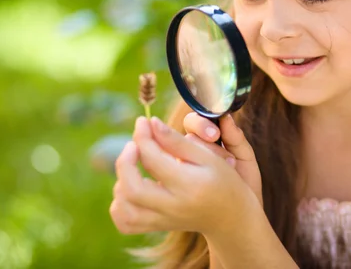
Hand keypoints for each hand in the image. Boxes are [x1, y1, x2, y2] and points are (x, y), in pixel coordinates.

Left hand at [110, 116, 257, 237]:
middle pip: (132, 188)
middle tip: (133, 145)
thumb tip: (151, 123)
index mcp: (189, 185)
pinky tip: (129, 188)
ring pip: (123, 208)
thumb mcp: (207, 157)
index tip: (143, 122)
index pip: (153, 159)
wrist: (231, 217)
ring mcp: (163, 220)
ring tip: (134, 167)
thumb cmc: (223, 180)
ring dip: (121, 182)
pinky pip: (125, 222)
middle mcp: (173, 206)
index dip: (143, 136)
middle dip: (124, 161)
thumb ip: (177, 141)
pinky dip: (119, 204)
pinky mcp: (157, 227)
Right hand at [183, 113, 262, 205]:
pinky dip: (190, 169)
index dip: (202, 123)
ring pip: (181, 148)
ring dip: (203, 153)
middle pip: (185, 130)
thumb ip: (237, 139)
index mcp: (209, 139)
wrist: (238, 216)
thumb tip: (226, 118)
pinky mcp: (174, 180)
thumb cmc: (243, 184)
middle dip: (200, 130)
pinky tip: (206, 177)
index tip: (215, 133)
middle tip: (213, 137)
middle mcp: (192, 150)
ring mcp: (181, 165)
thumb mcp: (245, 160)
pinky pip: (176, 167)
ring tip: (227, 165)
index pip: (196, 121)